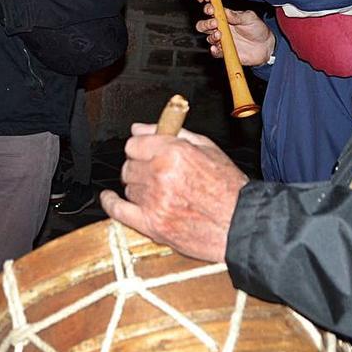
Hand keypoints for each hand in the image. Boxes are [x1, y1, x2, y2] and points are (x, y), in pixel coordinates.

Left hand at [99, 122, 249, 262]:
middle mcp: (161, 174)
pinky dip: (110, 203)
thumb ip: (172, 133)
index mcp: (174, 152)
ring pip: (129, 187)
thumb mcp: (207, 148)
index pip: (134, 144)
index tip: (144, 152)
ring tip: (159, 193)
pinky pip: (119, 210)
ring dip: (138, 188)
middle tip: (155, 174)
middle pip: (128, 166)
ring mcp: (155, 201)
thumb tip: (139, 127)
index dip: (140, 148)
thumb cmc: (229, 188)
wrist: (241, 224)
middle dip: (139, 168)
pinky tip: (109, 198)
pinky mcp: (152, 225)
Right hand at [196, 4, 274, 65]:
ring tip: (219, 35)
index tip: (211, 10)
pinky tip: (217, 47)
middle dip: (205, 24)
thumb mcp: (249, 17)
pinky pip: (215, 52)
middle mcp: (221, 29)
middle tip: (214, 24)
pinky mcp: (224, 52)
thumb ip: (236, 15)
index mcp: (225, 17)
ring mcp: (222, 41)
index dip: (208, 10)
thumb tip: (224, 11)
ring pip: (208, 38)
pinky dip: (214, 50)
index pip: (211, 12)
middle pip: (204, 25)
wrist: (266, 46)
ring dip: (211, 36)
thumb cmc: (258, 29)